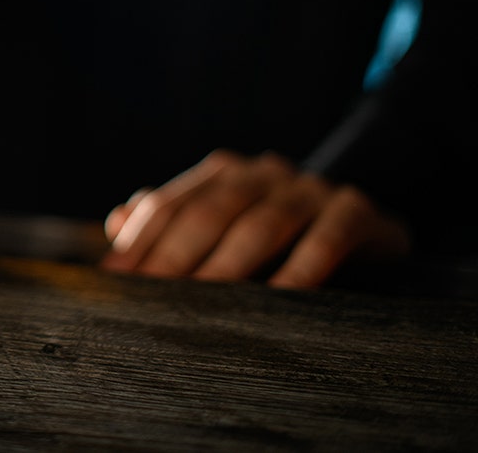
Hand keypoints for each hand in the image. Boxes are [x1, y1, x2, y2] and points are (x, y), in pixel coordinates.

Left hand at [99, 149, 409, 287]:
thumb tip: (116, 223)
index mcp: (223, 172)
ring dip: (228, 267)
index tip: (115, 277)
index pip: (170, 204)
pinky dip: (300, 270)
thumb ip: (172, 220)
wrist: (362, 220)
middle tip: (151, 295)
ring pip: (261, 226)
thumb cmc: (275, 231)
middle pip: (209, 212)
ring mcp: (310, 188)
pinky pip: (325, 240)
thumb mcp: (223, 222)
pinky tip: (279, 300)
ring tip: (202, 306)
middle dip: (175, 256)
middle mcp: (263, 173)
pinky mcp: (354, 210)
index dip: (140, 239)